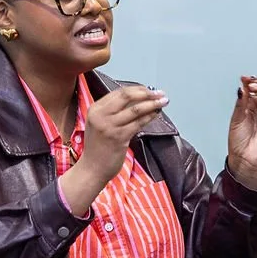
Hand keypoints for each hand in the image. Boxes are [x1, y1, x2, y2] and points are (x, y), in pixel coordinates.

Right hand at [59, 86, 168, 214]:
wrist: (92, 168)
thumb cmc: (99, 146)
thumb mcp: (100, 123)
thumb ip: (114, 111)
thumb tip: (139, 98)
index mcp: (95, 109)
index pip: (119, 92)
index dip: (137, 89)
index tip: (150, 90)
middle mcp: (100, 115)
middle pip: (127, 96)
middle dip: (147, 93)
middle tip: (159, 93)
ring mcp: (109, 126)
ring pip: (136, 109)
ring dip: (153, 103)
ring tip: (163, 101)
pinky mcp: (119, 137)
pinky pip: (139, 123)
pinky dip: (150, 116)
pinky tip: (157, 114)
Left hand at [226, 75, 256, 190]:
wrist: (243, 158)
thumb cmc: (239, 142)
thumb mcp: (236, 119)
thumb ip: (241, 103)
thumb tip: (241, 87)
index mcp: (250, 106)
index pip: (253, 88)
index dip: (250, 81)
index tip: (243, 77)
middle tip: (250, 80)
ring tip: (253, 87)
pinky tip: (256, 98)